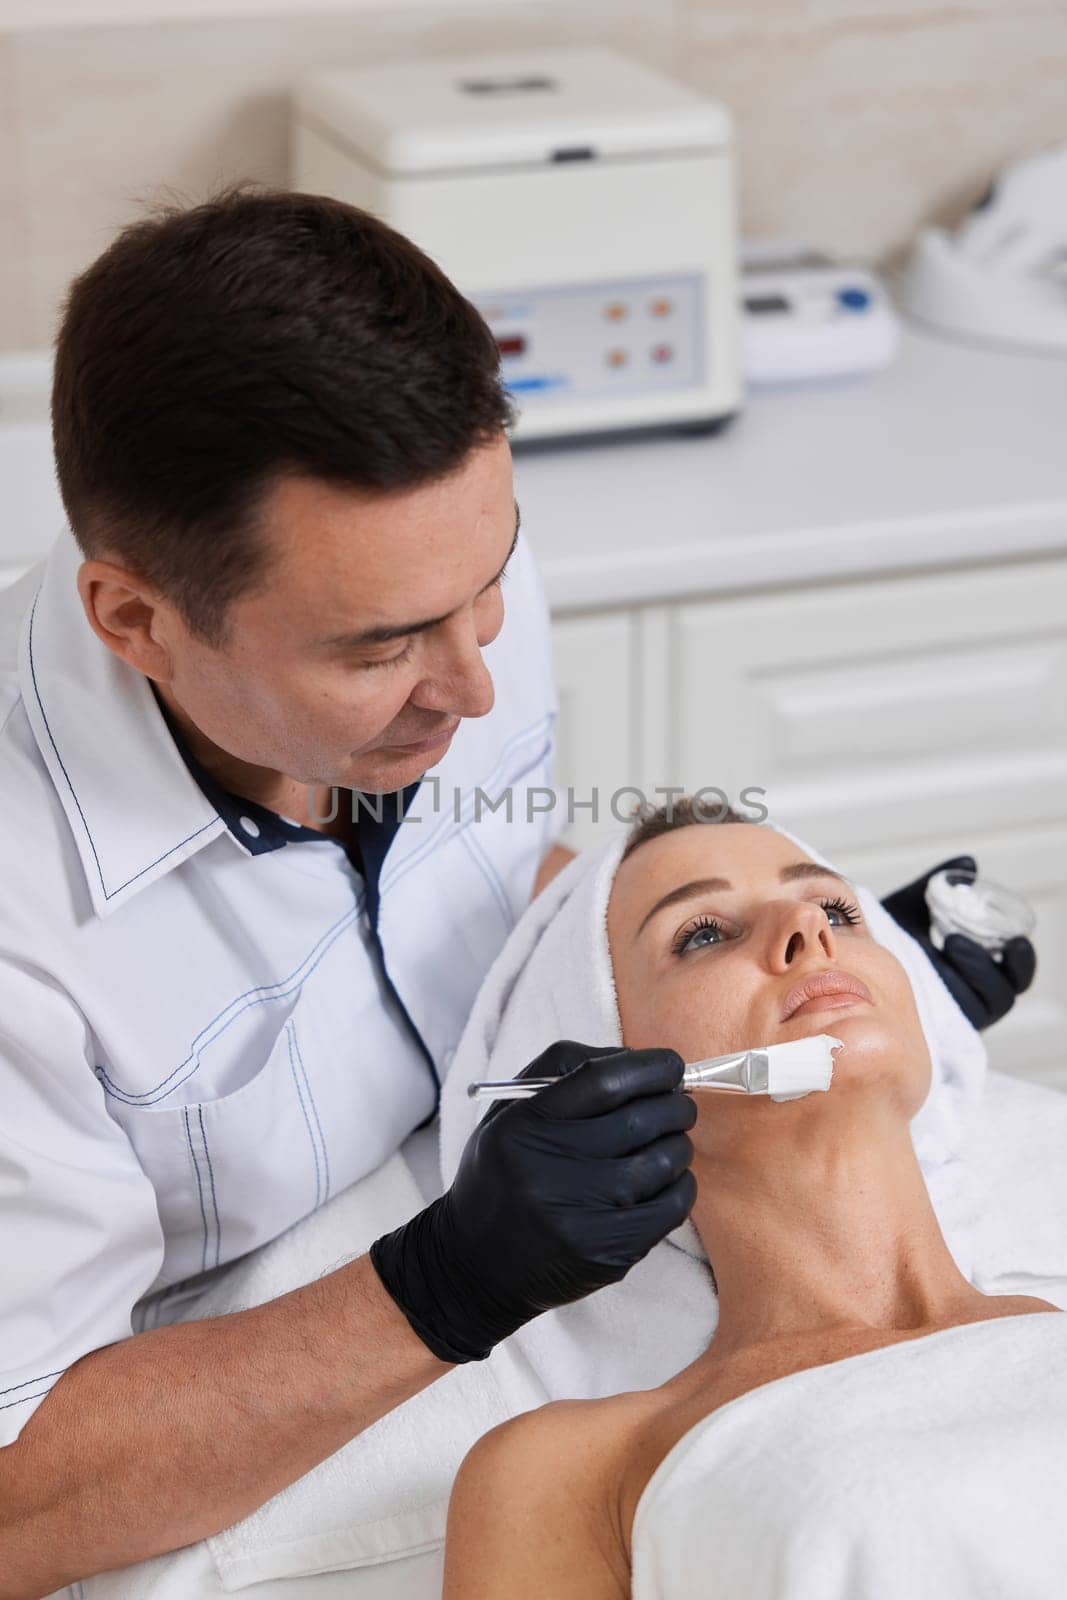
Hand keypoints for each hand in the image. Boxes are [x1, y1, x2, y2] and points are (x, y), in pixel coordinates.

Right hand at [370, 1040, 696, 1362]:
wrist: (474, 1266)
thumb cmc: (502, 1175)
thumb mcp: (511, 1111)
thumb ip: (565, 1071)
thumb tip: (637, 1061)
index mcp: (526, 1125)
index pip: (604, 1080)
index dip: (650, 1067)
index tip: (670, 1066)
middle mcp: (552, 1169)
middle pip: (642, 1119)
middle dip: (675, 1104)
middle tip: (678, 1104)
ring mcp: (582, 1215)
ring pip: (664, 1161)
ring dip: (678, 1144)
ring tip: (668, 1143)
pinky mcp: (607, 1252)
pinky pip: (672, 1207)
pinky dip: (681, 1184)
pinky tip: (666, 1179)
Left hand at [881, 855, 1035, 1029]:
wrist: (854, 951)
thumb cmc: (891, 930)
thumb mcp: (916, 905)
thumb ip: (941, 886)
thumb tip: (967, 863)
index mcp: (980, 968)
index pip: (1015, 972)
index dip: (1021, 960)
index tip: (1014, 940)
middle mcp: (972, 994)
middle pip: (1004, 992)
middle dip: (996, 968)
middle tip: (975, 941)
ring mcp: (950, 1010)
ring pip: (982, 1005)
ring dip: (974, 973)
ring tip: (951, 942)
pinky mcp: (930, 1022)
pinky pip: (947, 1015)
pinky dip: (947, 991)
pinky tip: (930, 965)